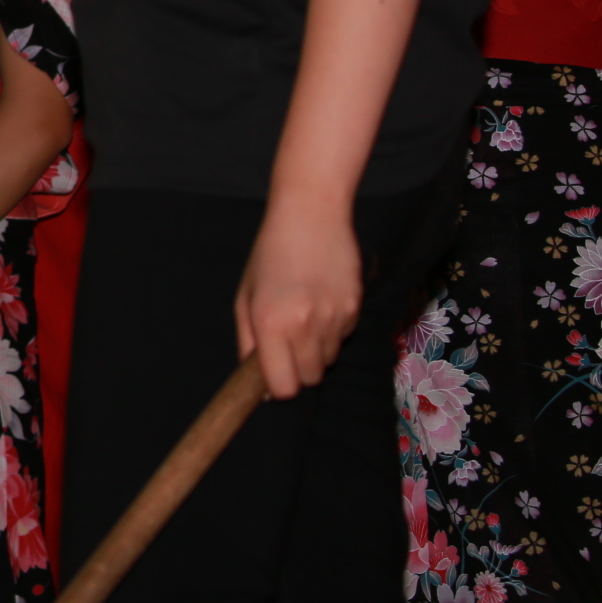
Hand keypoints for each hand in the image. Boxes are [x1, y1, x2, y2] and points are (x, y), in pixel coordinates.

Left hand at [236, 201, 361, 398]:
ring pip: (328, 360)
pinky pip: (343, 338)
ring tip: (304, 316)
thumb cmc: (269, 255)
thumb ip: (248, 341)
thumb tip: (259, 381)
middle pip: (310, 379)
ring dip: (316, 350)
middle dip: (298, 370)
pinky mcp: (356, 309)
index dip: (279, 387)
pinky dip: (333, 331)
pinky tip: (322, 302)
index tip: (275, 375)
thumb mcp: (245, 296)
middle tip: (288, 343)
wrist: (311, 215)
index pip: (285, 386)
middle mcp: (305, 325)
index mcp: (271, 322)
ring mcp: (334, 318)